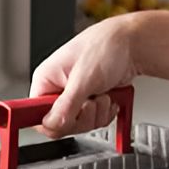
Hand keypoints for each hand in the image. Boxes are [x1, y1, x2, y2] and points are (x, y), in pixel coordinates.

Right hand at [30, 15, 140, 136]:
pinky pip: (93, 121)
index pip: (35, 115)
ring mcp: (75, 96)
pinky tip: (109, 99)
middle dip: (83, 117)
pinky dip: (105, 114)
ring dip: (98, 114)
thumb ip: (67, 105)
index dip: (53, 122)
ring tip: (103, 95)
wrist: (133, 44)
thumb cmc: (107, 46)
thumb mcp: (84, 78)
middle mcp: (57, 89)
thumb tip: (52, 124)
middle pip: (61, 124)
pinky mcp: (90, 101)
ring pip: (80, 124)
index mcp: (46, 79)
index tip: (68, 119)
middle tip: (92, 101)